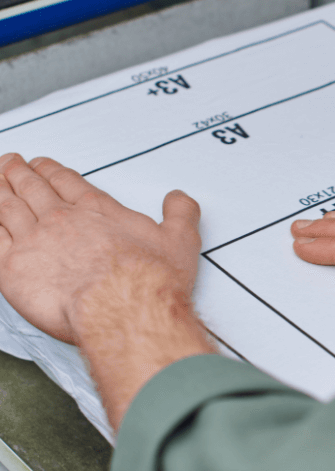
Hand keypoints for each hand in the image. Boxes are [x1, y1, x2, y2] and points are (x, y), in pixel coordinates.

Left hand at [0, 154, 213, 429]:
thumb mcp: (181, 240)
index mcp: (96, 211)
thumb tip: (179, 199)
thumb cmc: (150, 280)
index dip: (51, 170)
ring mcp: (34, 242)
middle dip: (18, 173)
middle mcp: (61, 220)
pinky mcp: (12, 269)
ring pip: (6, 206)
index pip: (67, 182)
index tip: (41, 164)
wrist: (126, 308)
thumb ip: (181, 213)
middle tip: (10, 162)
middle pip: (32, 189)